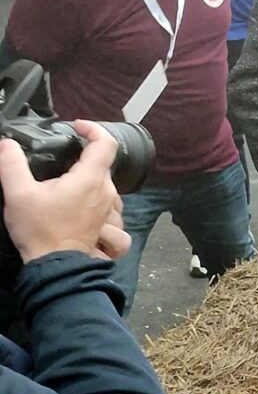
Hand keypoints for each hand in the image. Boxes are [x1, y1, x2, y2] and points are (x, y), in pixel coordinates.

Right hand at [0, 120, 129, 263]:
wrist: (57, 266)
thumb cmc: (40, 229)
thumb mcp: (19, 194)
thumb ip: (12, 165)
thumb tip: (7, 143)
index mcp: (91, 178)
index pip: (105, 142)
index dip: (94, 129)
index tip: (76, 127)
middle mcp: (107, 191)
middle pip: (102, 164)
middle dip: (84, 157)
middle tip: (61, 159)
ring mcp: (112, 210)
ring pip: (108, 186)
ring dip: (92, 181)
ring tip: (69, 184)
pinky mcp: (110, 226)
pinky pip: (112, 208)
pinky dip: (102, 203)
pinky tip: (87, 208)